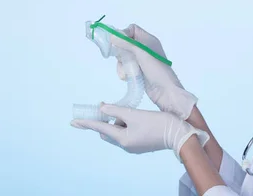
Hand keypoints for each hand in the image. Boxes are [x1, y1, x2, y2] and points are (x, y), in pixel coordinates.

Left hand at [70, 103, 208, 160]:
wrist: (179, 135)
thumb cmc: (158, 123)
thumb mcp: (135, 114)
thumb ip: (117, 110)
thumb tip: (102, 108)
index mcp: (123, 139)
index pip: (100, 128)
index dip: (87, 123)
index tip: (73, 121)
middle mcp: (126, 145)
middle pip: (109, 131)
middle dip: (108, 120)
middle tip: (110, 107)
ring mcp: (134, 146)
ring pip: (119, 131)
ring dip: (120, 120)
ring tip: (129, 110)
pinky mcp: (142, 143)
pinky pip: (128, 133)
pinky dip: (127, 124)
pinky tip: (135, 117)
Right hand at [112, 23, 197, 119]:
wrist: (165, 92)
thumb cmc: (157, 70)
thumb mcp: (141, 53)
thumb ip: (127, 43)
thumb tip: (112, 36)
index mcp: (148, 40)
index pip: (132, 29)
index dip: (123, 34)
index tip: (117, 43)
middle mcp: (144, 48)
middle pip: (125, 43)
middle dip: (120, 52)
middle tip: (121, 59)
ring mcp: (141, 60)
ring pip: (123, 56)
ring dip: (121, 64)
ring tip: (125, 73)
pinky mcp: (138, 70)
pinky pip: (126, 67)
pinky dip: (124, 71)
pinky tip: (126, 78)